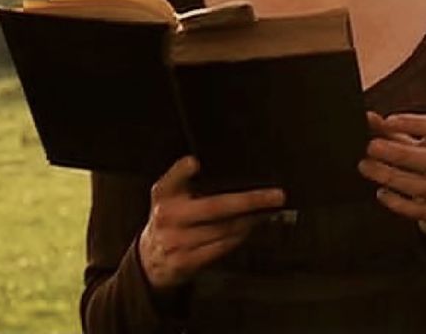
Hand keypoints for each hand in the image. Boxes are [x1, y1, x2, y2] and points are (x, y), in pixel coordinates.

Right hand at [139, 156, 285, 289]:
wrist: (149, 259)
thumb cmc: (170, 217)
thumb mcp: (170, 193)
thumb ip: (184, 177)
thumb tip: (216, 163)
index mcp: (164, 193)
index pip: (173, 178)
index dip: (182, 170)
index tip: (195, 163)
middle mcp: (168, 216)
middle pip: (215, 207)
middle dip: (250, 201)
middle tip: (276, 196)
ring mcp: (176, 241)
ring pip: (224, 229)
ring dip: (250, 221)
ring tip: (268, 212)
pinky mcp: (184, 262)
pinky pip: (220, 248)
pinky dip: (238, 238)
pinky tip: (249, 229)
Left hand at [359, 112, 425, 235]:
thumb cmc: (421, 161)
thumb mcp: (408, 143)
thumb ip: (388, 130)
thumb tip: (368, 117)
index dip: (413, 123)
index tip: (387, 121)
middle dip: (398, 153)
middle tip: (371, 147)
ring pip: (424, 186)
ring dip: (392, 177)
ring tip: (366, 167)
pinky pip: (421, 211)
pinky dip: (399, 203)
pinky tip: (381, 193)